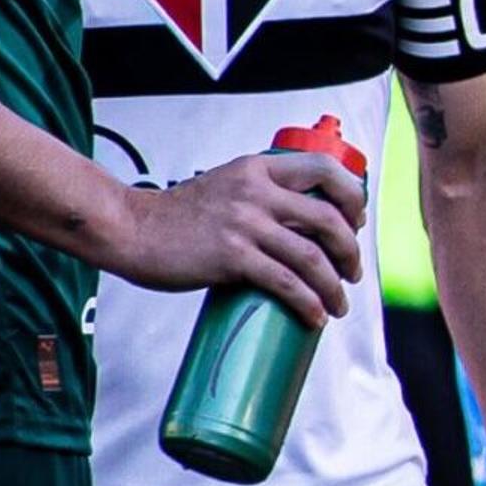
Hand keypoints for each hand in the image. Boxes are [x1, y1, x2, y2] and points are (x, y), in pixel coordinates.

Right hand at [99, 149, 366, 324]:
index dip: (351, 196)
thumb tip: (300, 222)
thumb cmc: (177, 214)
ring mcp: (245, 224)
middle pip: (328, 218)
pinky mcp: (231, 257)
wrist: (129, 228)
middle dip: (351, 249)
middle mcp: (257, 192)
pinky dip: (308, 302)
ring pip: (312, 256)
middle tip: (354, 271)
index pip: (325, 169)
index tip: (357, 222)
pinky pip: (285, 282)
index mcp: (259, 169)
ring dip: (335, 285)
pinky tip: (315, 316)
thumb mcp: (227, 184)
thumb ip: (261, 193)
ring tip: (340, 304)